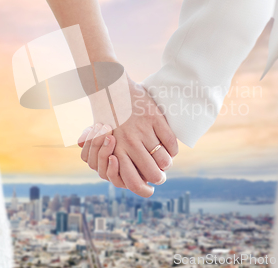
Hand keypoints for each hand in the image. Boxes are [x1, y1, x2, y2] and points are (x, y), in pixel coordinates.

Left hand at [78, 78, 177, 197]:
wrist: (110, 88)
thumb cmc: (108, 119)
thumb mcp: (104, 142)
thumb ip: (115, 160)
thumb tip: (131, 179)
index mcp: (115, 151)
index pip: (132, 182)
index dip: (144, 190)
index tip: (149, 189)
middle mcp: (129, 143)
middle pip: (153, 175)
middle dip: (159, 178)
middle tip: (160, 175)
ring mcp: (142, 130)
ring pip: (164, 160)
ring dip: (167, 164)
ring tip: (165, 161)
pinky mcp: (154, 118)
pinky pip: (171, 142)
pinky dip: (173, 149)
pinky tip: (169, 148)